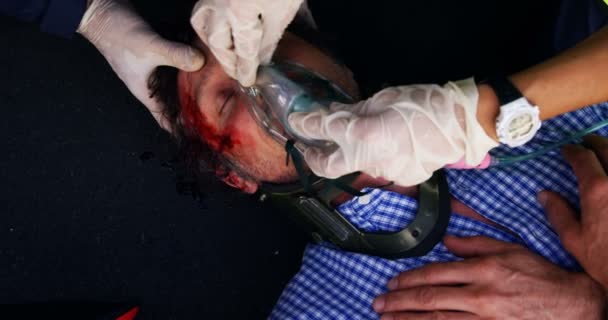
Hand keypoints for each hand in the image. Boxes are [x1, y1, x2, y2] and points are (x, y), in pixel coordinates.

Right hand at [77, 0, 204, 130]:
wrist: (101, 10)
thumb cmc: (116, 34)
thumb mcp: (150, 48)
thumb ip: (175, 55)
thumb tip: (200, 63)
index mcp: (145, 91)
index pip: (165, 118)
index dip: (181, 129)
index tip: (201, 135)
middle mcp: (150, 82)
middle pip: (175, 102)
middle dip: (193, 108)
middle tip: (216, 112)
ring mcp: (153, 67)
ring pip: (176, 83)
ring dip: (192, 85)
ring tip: (214, 90)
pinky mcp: (156, 52)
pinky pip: (175, 64)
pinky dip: (187, 64)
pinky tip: (202, 62)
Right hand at [190, 0, 303, 85]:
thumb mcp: (284, 10)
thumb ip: (271, 36)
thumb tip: (261, 57)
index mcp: (240, 11)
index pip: (244, 48)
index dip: (247, 68)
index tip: (248, 80)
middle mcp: (220, 2)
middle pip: (218, 39)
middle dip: (229, 58)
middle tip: (239, 70)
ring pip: (203, 22)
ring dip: (214, 40)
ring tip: (228, 52)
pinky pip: (205, 11)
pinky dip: (210, 22)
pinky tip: (223, 28)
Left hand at [288, 78, 498, 186]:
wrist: (462, 124)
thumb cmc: (423, 103)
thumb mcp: (383, 98)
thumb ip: (354, 110)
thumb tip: (333, 114)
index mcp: (361, 135)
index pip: (322, 130)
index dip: (305, 124)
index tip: (296, 121)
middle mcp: (367, 159)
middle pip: (328, 167)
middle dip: (313, 159)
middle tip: (309, 150)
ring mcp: (384, 173)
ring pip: (358, 164)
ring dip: (354, 153)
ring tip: (364, 137)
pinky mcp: (401, 179)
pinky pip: (382, 167)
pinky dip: (381, 155)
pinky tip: (393, 144)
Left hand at [373, 236, 606, 319]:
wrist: (570, 304)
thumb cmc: (538, 275)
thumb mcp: (508, 249)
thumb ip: (473, 244)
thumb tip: (446, 241)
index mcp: (482, 270)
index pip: (435, 274)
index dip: (409, 279)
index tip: (392, 283)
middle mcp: (480, 295)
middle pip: (430, 299)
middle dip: (399, 302)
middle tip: (378, 304)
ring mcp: (484, 318)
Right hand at [539, 135, 607, 291]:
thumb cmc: (605, 261)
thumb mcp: (574, 241)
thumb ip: (558, 213)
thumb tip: (544, 194)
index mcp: (597, 190)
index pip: (583, 158)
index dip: (573, 151)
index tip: (567, 150)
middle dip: (596, 142)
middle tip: (588, 143)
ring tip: (605, 154)